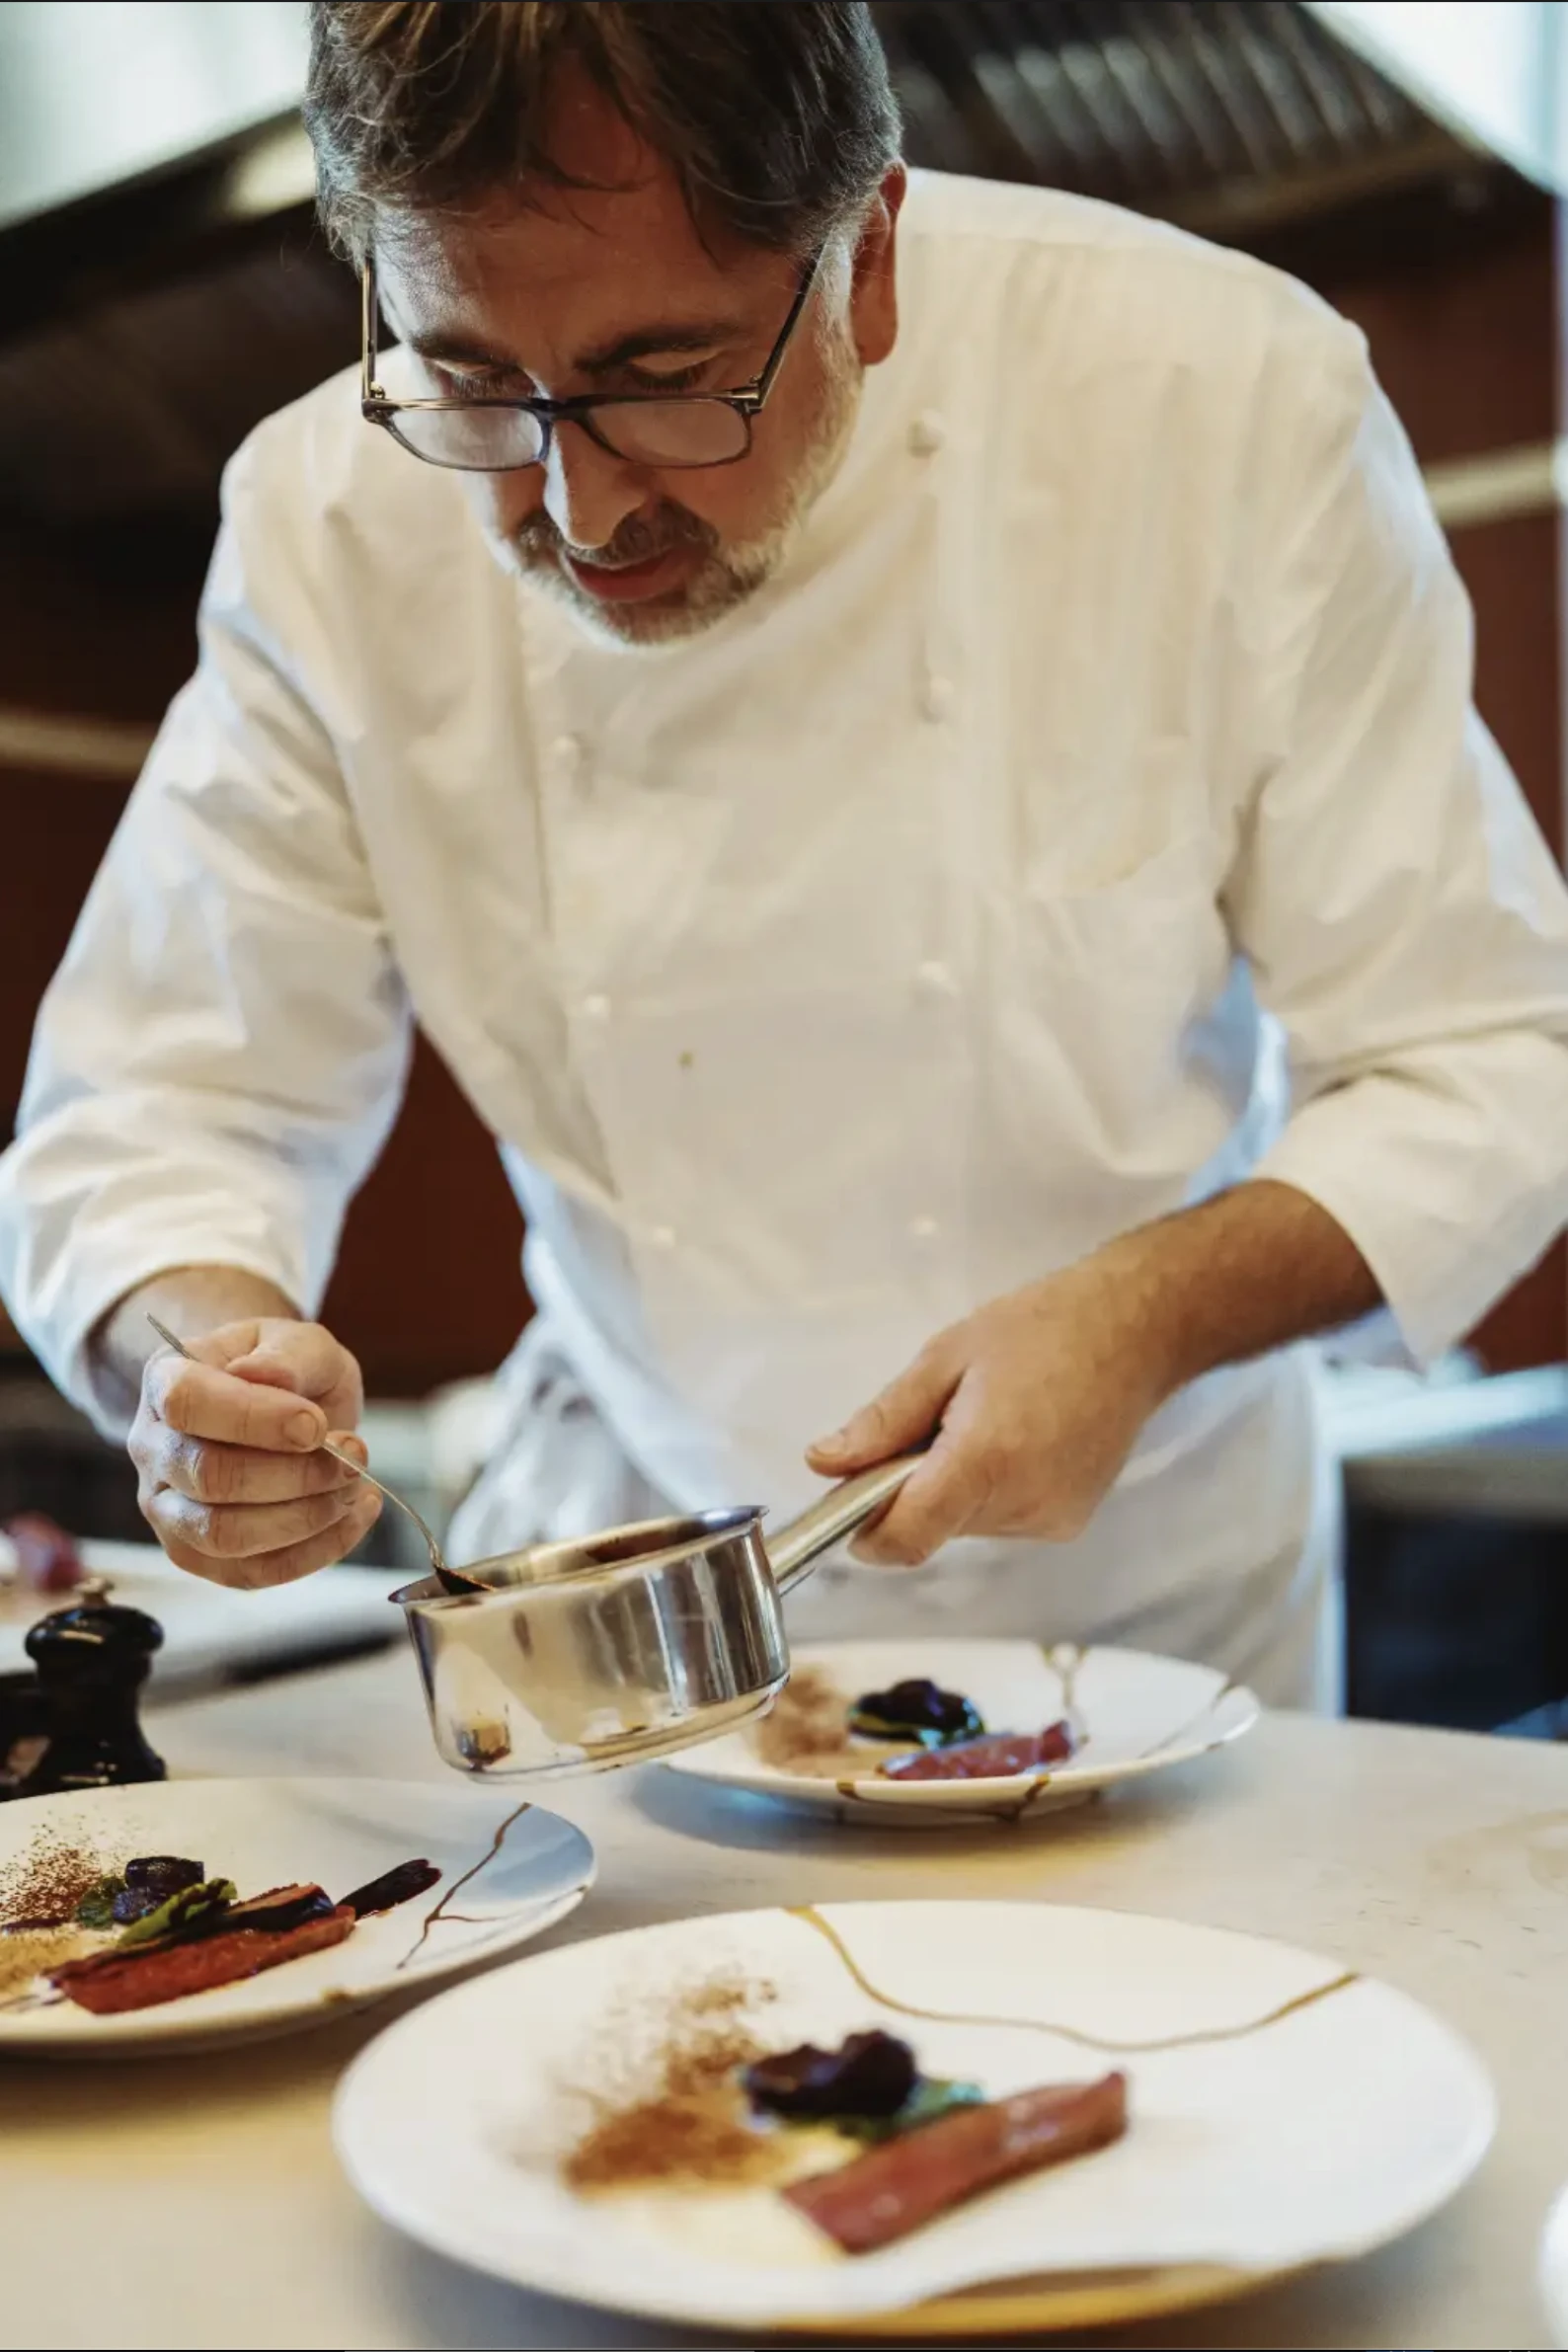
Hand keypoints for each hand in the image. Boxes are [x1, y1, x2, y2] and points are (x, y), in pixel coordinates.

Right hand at [130, 1318, 380, 1587]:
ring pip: (225, 1535)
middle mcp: (153, 1449)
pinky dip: (318, 1551)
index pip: (187, 1403)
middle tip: (354, 1455)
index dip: (254, 1419)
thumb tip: (263, 1376)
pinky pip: (253, 1573)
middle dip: (296, 1473)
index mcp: (165, 1382)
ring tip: (352, 1486)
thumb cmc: (287, 1370)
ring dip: (305, 1516)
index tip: (316, 1424)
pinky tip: (356, 1514)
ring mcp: (168, 1509)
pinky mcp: (200, 1556)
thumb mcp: (301, 1342)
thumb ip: (288, 1356)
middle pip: (209, 1477)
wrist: (281, 1405)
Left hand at [805, 1252, 1174, 1566]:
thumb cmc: (1042, 1328)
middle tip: (932, 1423)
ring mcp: (1052, 1519)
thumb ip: (883, 1420)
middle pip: (930, 1530)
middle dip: (910, 1490)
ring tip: (985, 1421)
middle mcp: (1023, 1504)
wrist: (1136, 1330)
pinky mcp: (1070, 1523)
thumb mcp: (945, 1357)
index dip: (865, 1531)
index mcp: (986, 1459)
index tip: (849, 1499)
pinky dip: (989, 1491)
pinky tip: (1017, 1439)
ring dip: (952, 1489)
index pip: (906, 1538)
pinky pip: (1001, 1521)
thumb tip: (823, 1463)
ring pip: (963, 1526)